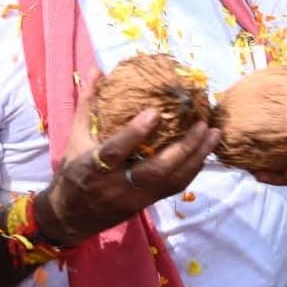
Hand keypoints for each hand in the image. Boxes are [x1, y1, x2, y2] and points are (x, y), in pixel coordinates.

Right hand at [36, 72, 220, 247]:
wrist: (72, 217)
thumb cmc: (73, 172)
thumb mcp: (75, 138)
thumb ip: (88, 105)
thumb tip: (97, 69)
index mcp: (94, 168)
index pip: (115, 151)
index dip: (134, 133)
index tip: (155, 111)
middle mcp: (117, 186)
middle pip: (154, 170)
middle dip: (183, 148)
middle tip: (202, 124)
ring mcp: (135, 198)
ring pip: (171, 181)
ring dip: (196, 158)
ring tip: (214, 134)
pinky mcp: (148, 203)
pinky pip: (175, 187)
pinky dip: (193, 169)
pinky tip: (206, 150)